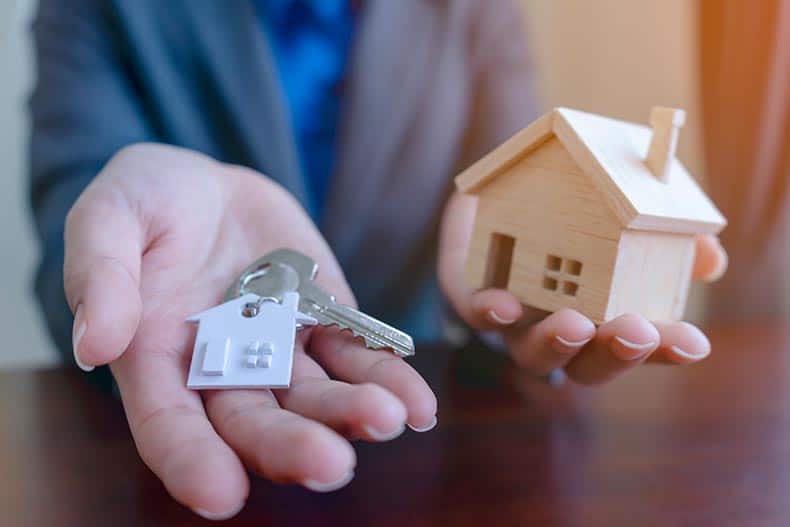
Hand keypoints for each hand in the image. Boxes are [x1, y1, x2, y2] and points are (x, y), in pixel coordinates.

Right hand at [64, 144, 436, 518]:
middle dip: (291, 446)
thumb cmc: (144, 202)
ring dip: (351, 413)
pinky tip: (417, 403)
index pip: (169, 425)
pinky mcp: (323, 318)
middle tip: (330, 464)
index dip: (190, 461)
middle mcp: (222, 368)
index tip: (221, 494)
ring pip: (314, 395)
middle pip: (255, 422)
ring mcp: (279, 346)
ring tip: (390, 419)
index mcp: (156, 360)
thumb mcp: (108, 218)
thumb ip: (101, 274)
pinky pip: (356, 353)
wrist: (205, 183)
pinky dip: (386, 376)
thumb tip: (96, 343)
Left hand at [438, 191, 727, 383]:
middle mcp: (560, 328)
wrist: (502, 184)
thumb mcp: (625, 204)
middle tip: (636, 331)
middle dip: (614, 353)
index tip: (694, 343)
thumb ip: (667, 230)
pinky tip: (505, 305)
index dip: (666, 349)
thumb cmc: (575, 202)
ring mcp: (516, 319)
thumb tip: (710, 258)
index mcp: (603, 314)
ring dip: (557, 343)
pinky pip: (475, 315)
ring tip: (577, 323)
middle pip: (588, 366)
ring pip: (532, 354)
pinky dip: (490, 313)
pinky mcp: (471, 294)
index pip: (640, 346)